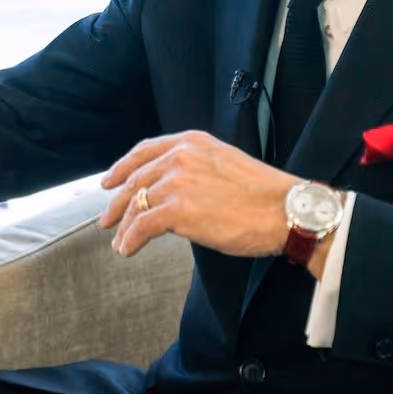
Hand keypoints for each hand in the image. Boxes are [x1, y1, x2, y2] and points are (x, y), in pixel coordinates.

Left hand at [99, 131, 297, 259]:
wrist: (285, 211)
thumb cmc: (264, 195)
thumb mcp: (224, 163)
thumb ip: (196, 168)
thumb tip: (175, 187)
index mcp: (192, 143)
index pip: (144, 151)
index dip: (122, 168)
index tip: (109, 182)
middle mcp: (180, 157)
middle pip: (135, 180)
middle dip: (117, 202)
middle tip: (107, 218)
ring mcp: (177, 183)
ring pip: (135, 206)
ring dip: (123, 227)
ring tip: (119, 241)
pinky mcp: (178, 211)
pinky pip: (142, 227)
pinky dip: (130, 241)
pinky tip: (128, 250)